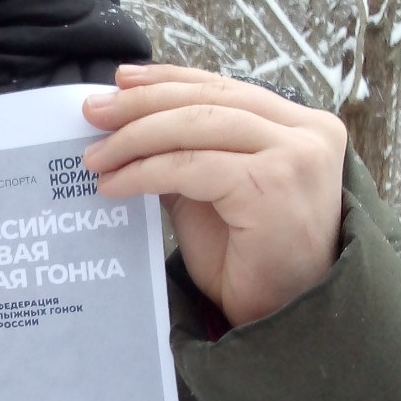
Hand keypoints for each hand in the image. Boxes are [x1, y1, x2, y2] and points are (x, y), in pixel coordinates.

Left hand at [82, 65, 347, 327]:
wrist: (281, 320)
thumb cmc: (251, 262)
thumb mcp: (214, 193)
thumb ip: (187, 153)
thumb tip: (126, 123)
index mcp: (301, 126)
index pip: (225, 89)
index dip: (169, 80)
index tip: (122, 81)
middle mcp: (307, 133)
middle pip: (208, 101)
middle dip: (143, 104)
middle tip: (93, 112)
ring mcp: (295, 156)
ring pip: (197, 126)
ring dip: (136, 137)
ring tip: (96, 156)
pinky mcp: (273, 185)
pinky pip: (192, 166)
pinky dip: (145, 171)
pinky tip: (114, 184)